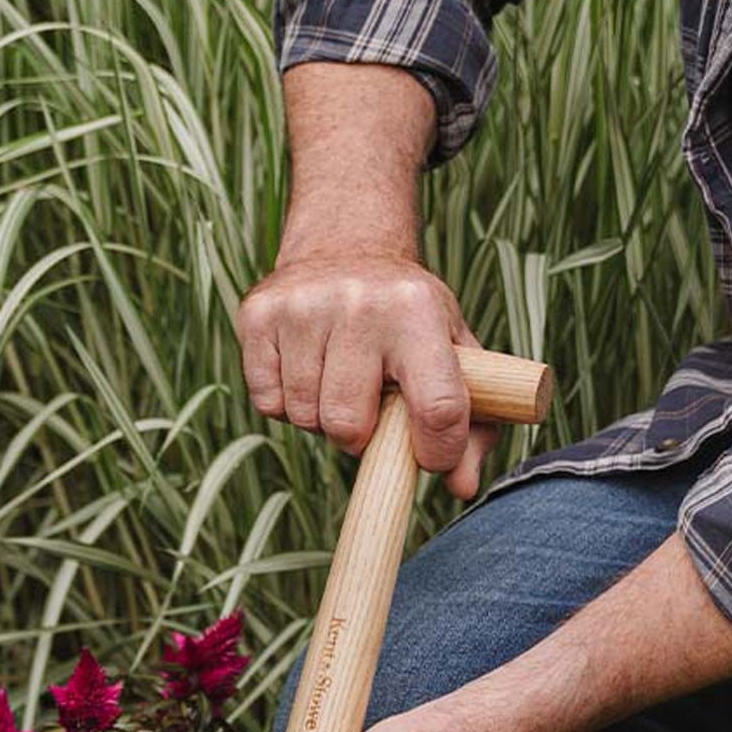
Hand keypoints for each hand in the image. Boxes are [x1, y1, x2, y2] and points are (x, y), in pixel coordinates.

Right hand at [236, 254, 498, 499]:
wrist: (346, 244)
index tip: (429, 456)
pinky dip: (285, 403)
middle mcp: (360, 303)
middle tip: (369, 406)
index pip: (437, 408)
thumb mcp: (454, 354)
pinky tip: (305, 369)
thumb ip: (471, 425)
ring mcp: (303, 306)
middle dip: (359, 436)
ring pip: (304, 418)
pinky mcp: (259, 314)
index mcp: (418, 311)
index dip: (436, 452)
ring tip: (337, 381)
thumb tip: (461, 487)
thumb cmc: (407, 318)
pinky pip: (268, 403)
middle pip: (349, 427)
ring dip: (321, 418)